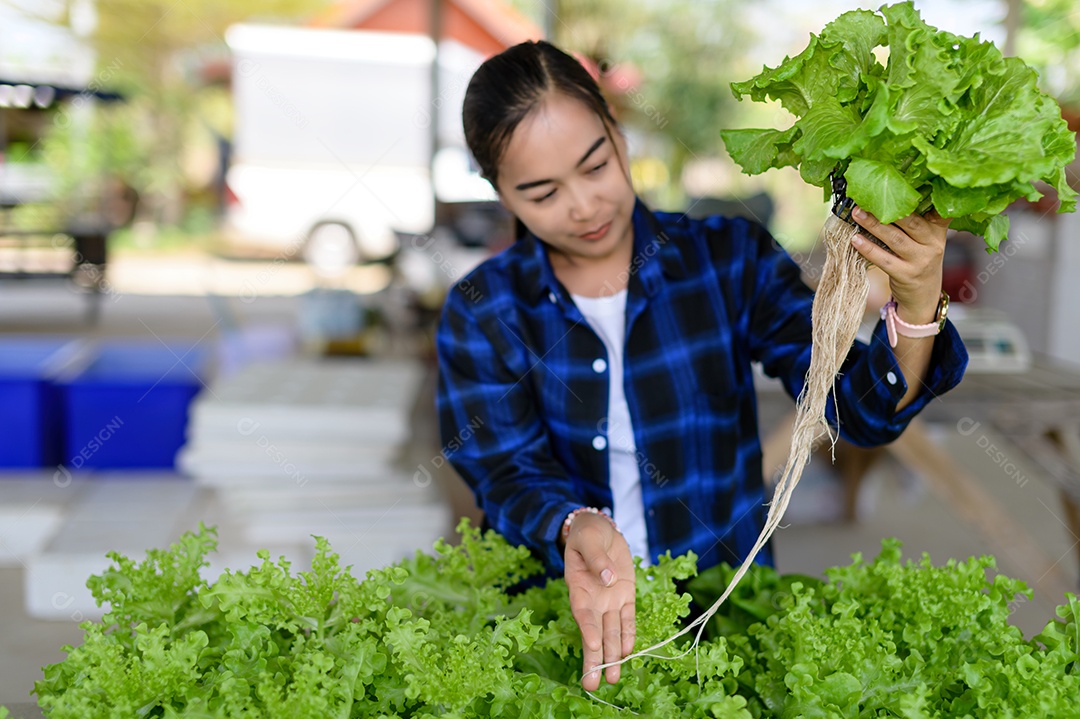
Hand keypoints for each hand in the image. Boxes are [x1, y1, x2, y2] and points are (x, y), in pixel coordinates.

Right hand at [563, 512, 635, 690]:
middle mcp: (593, 599)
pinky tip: (628, 654)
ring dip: (613, 655)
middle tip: (592, 684)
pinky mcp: (625, 596)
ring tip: (613, 678)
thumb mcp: (589, 539)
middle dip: (595, 657)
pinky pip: (628, 619)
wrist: (599, 529)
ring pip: (612, 632)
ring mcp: (610, 600)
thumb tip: (609, 579)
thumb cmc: (588, 534)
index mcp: (578, 587)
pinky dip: (628, 636)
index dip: (588, 628)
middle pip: (595, 632)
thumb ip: (597, 559)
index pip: (583, 612)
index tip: (594, 643)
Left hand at [850, 205, 949, 322]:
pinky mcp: (906, 275)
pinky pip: (884, 260)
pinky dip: (868, 249)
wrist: (923, 296)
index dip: (916, 196)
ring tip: (856, 214)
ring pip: (894, 239)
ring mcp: (920, 261)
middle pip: (909, 222)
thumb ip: (918, 220)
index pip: (933, 209)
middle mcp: (932, 244)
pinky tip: (855, 240)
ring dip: (873, 225)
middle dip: (887, 208)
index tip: (898, 181)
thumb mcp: (927, 239)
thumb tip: (891, 194)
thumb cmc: (919, 261)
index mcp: (938, 230)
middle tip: (866, 198)